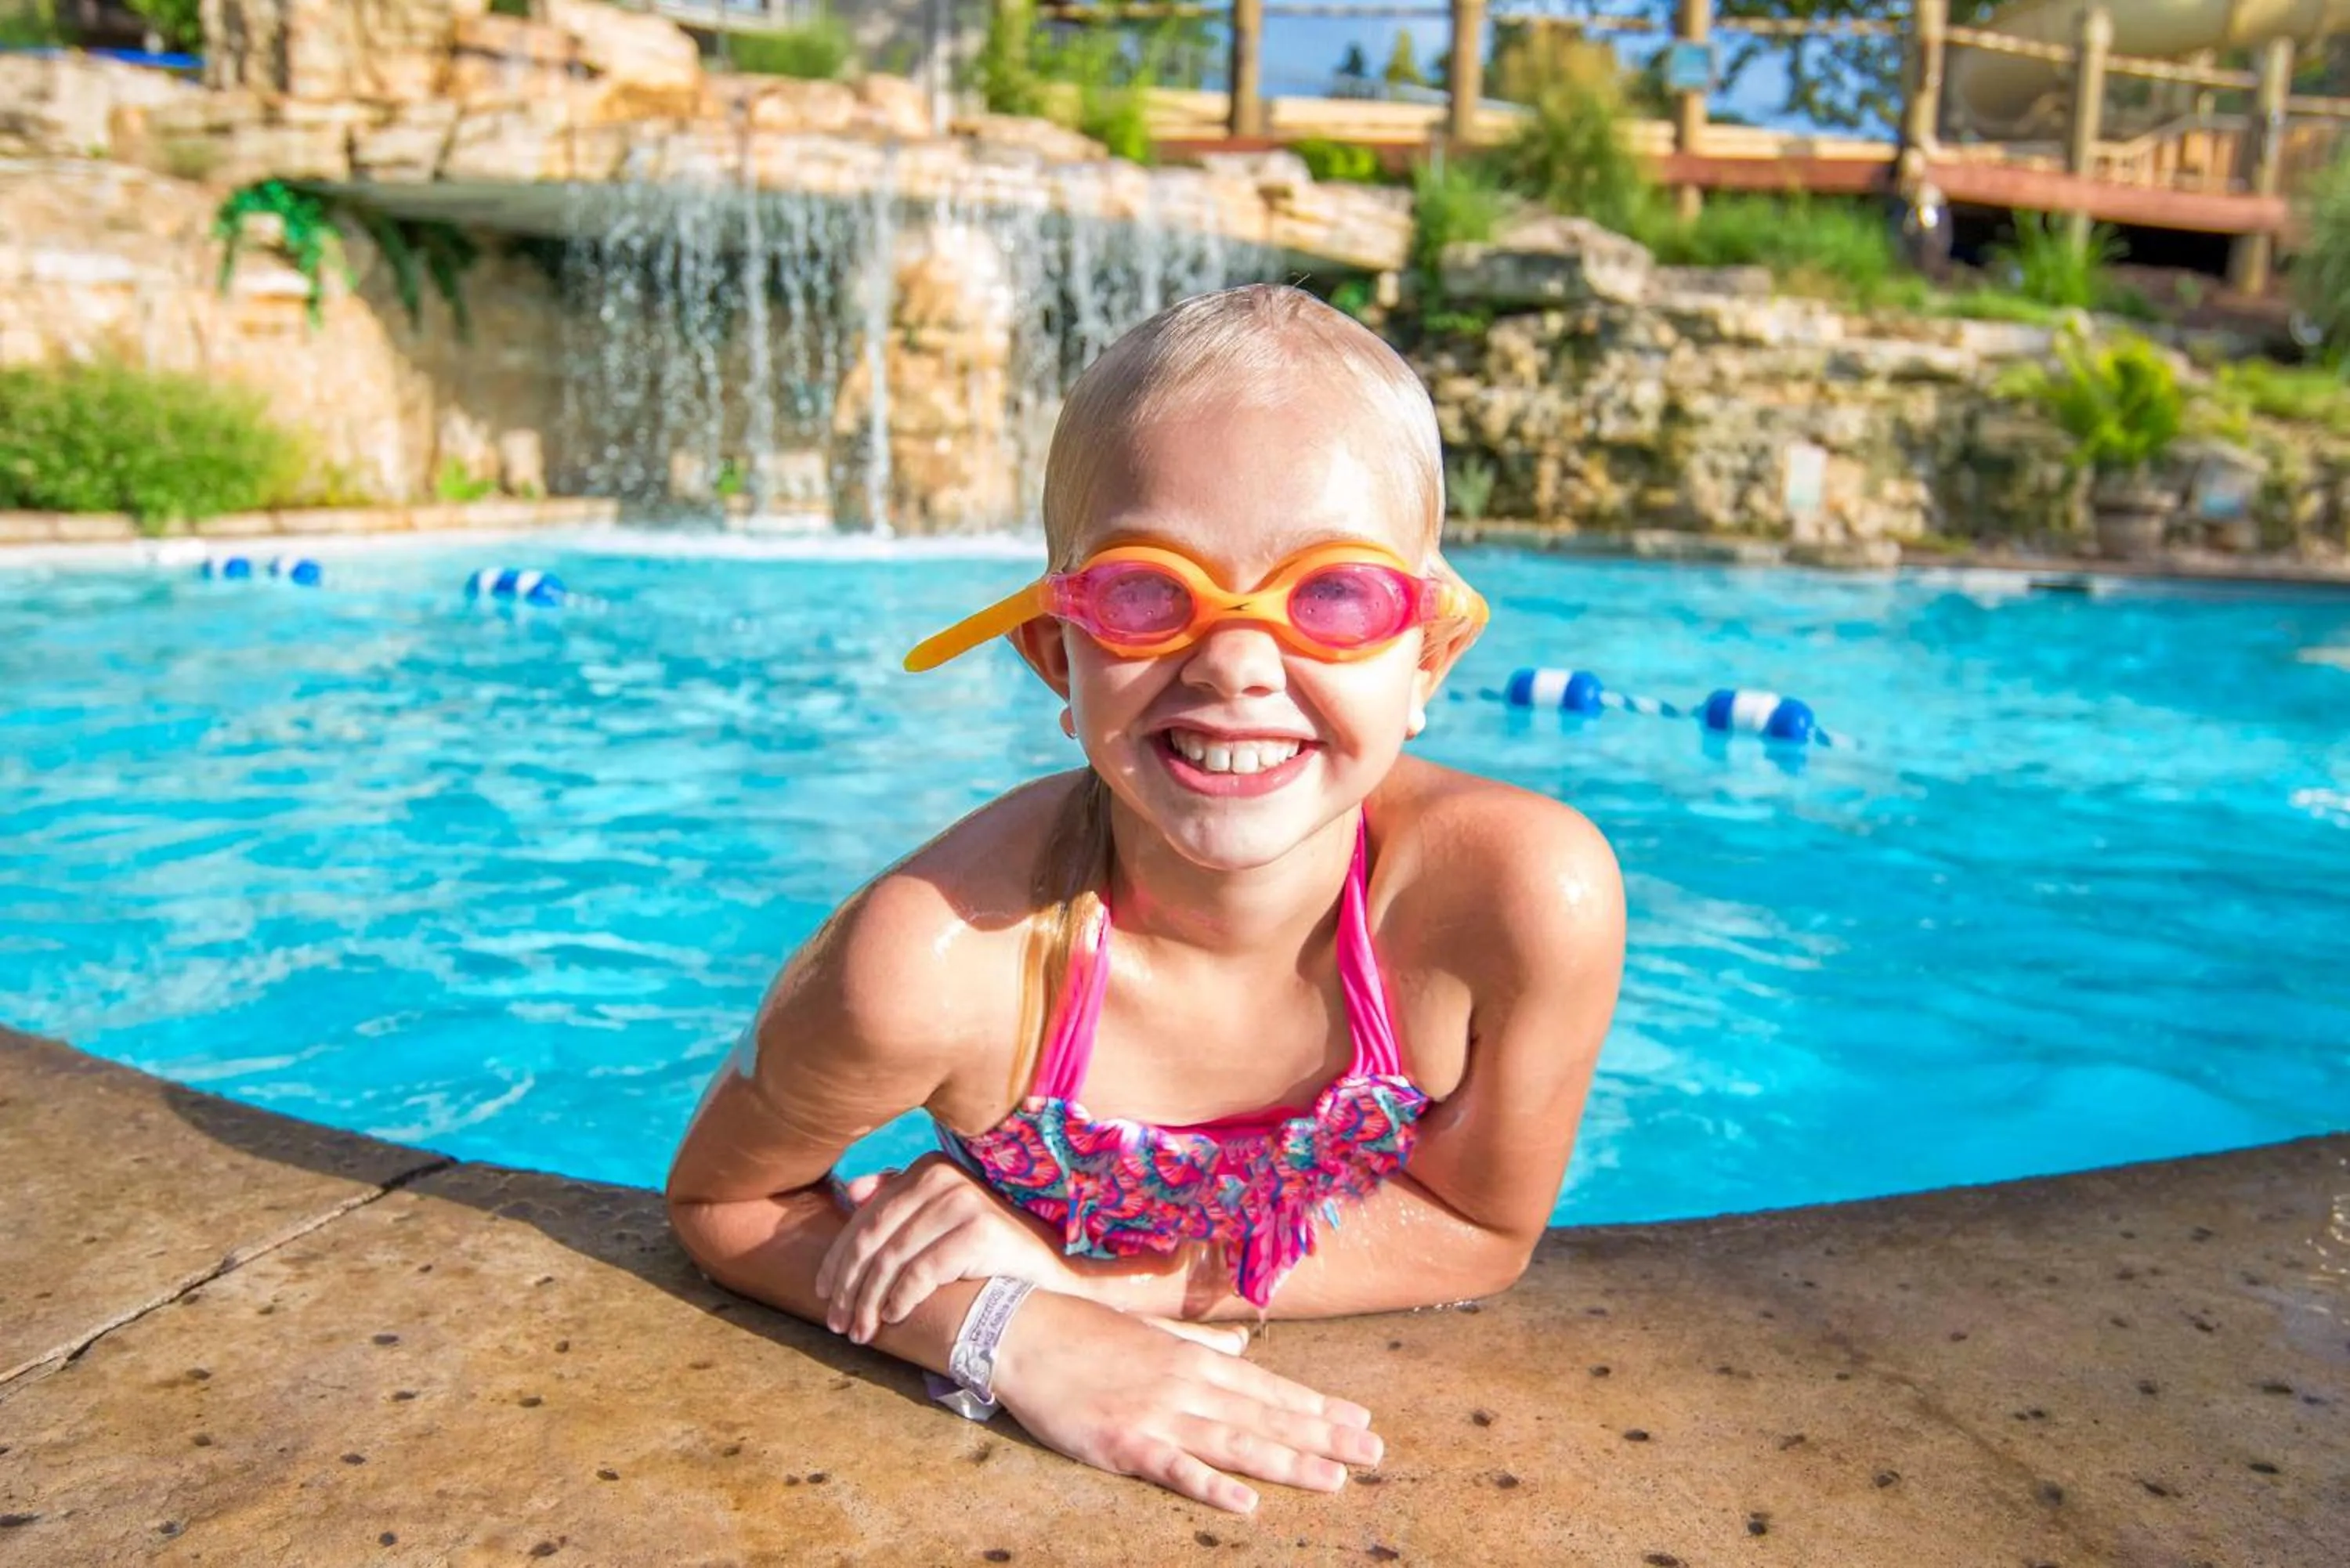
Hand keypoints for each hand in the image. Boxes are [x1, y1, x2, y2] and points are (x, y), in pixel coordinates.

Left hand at [816, 1153, 1078, 1341]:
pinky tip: (893, 1318)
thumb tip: (850, 1191)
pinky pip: (921, 1272)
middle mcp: (941, 1175)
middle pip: (873, 1238)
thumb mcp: (941, 1219)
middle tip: (835, 1322)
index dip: (838, 1258)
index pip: (865, 1217)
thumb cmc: (989, 1248)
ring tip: (859, 1331)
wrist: (1051, 1268)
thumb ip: (900, 1201)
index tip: (822, 1293)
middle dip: (847, 1285)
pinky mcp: (977, 1230)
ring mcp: (961, 1200)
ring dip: (868, 1302)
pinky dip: (901, 1299)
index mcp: (927, 1167)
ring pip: (892, 1259)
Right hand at [991, 1290, 1383, 1513]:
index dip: (1317, 1407)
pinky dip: (1210, 1486)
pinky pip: (1174, 1469)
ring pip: (1234, 1443)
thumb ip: (1200, 1341)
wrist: (1020, 1332)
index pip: (1269, 1387)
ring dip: (1286, 1463)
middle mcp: (1185, 1385)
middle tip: (1373, 1454)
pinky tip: (1245, 1503)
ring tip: (1333, 1481)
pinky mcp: (1122, 1443)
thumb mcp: (1150, 1331)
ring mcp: (1156, 1415)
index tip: (1360, 1420)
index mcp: (1193, 1360)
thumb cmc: (1084, 1331)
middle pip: (1265, 1416)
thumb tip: (1243, 1346)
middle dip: (1323, 1437)